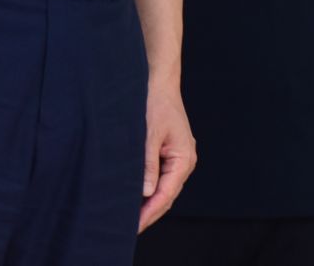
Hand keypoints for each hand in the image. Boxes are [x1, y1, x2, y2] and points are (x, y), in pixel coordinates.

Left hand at [138, 79, 196, 230]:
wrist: (159, 84)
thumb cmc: (155, 104)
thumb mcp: (149, 134)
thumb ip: (148, 164)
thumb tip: (146, 192)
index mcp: (184, 158)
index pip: (166, 193)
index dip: (149, 212)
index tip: (133, 226)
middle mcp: (185, 161)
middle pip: (167, 195)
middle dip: (150, 213)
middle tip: (128, 230)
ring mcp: (179, 158)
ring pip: (165, 189)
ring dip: (150, 204)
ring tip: (130, 219)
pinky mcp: (170, 155)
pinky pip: (162, 180)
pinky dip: (151, 192)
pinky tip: (137, 198)